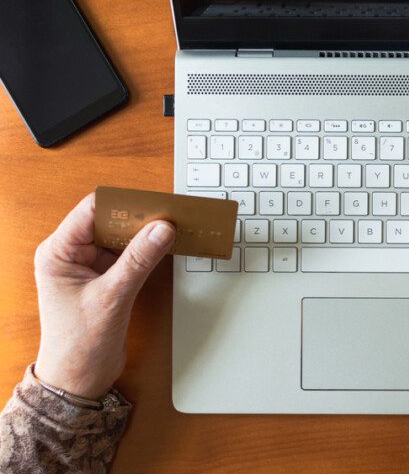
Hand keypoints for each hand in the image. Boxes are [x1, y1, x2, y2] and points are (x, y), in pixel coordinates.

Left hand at [33, 193, 175, 399]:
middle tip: (169, 215)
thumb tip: (161, 229)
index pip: (92, 211)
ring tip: (172, 228)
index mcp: (59, 252)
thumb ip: (139, 260)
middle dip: (139, 217)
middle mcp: (73, 254)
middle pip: (110, 221)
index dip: (123, 204)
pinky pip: (130, 254)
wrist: (79, 381)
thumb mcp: (112, 297)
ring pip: (122, 237)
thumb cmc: (78, 345)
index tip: (153, 204)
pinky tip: (166, 248)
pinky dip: (148, 250)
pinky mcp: (107, 278)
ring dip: (146, 233)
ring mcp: (91, 266)